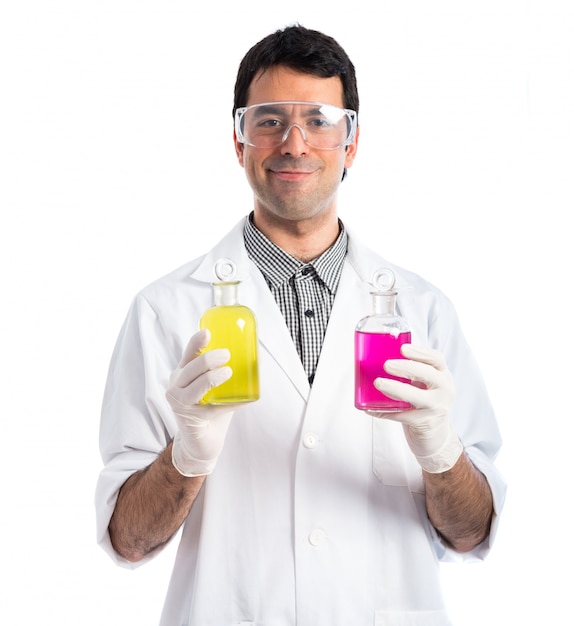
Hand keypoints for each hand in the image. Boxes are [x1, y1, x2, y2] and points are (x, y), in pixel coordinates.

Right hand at [167, 329, 235, 476]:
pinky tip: (243, 401)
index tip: (207, 332)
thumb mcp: (215, 386)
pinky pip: (211, 409)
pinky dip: (228, 404)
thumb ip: (226, 370)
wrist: (202, 442)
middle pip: (189, 369)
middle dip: (207, 359)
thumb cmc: (210, 409)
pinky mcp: (190, 420)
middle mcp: (176, 386)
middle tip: (226, 354)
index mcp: (183, 373)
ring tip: (228, 372)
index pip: (188, 354)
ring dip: (211, 379)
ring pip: (194, 388)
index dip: (196, 342)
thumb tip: (256, 354)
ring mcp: (180, 404)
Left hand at [372, 344, 462, 472]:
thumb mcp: (425, 385)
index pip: (437, 359)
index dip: (420, 352)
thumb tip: (375, 358)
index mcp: (443, 376)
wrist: (436, 436)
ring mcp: (436, 408)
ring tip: (379, 383)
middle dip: (407, 367)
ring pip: (417, 396)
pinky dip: (385, 411)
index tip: (403, 348)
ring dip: (396, 389)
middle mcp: (444, 390)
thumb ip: (410, 373)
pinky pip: (402, 416)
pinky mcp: (425, 423)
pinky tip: (371, 408)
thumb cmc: (425, 404)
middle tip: (387, 364)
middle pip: (429, 374)